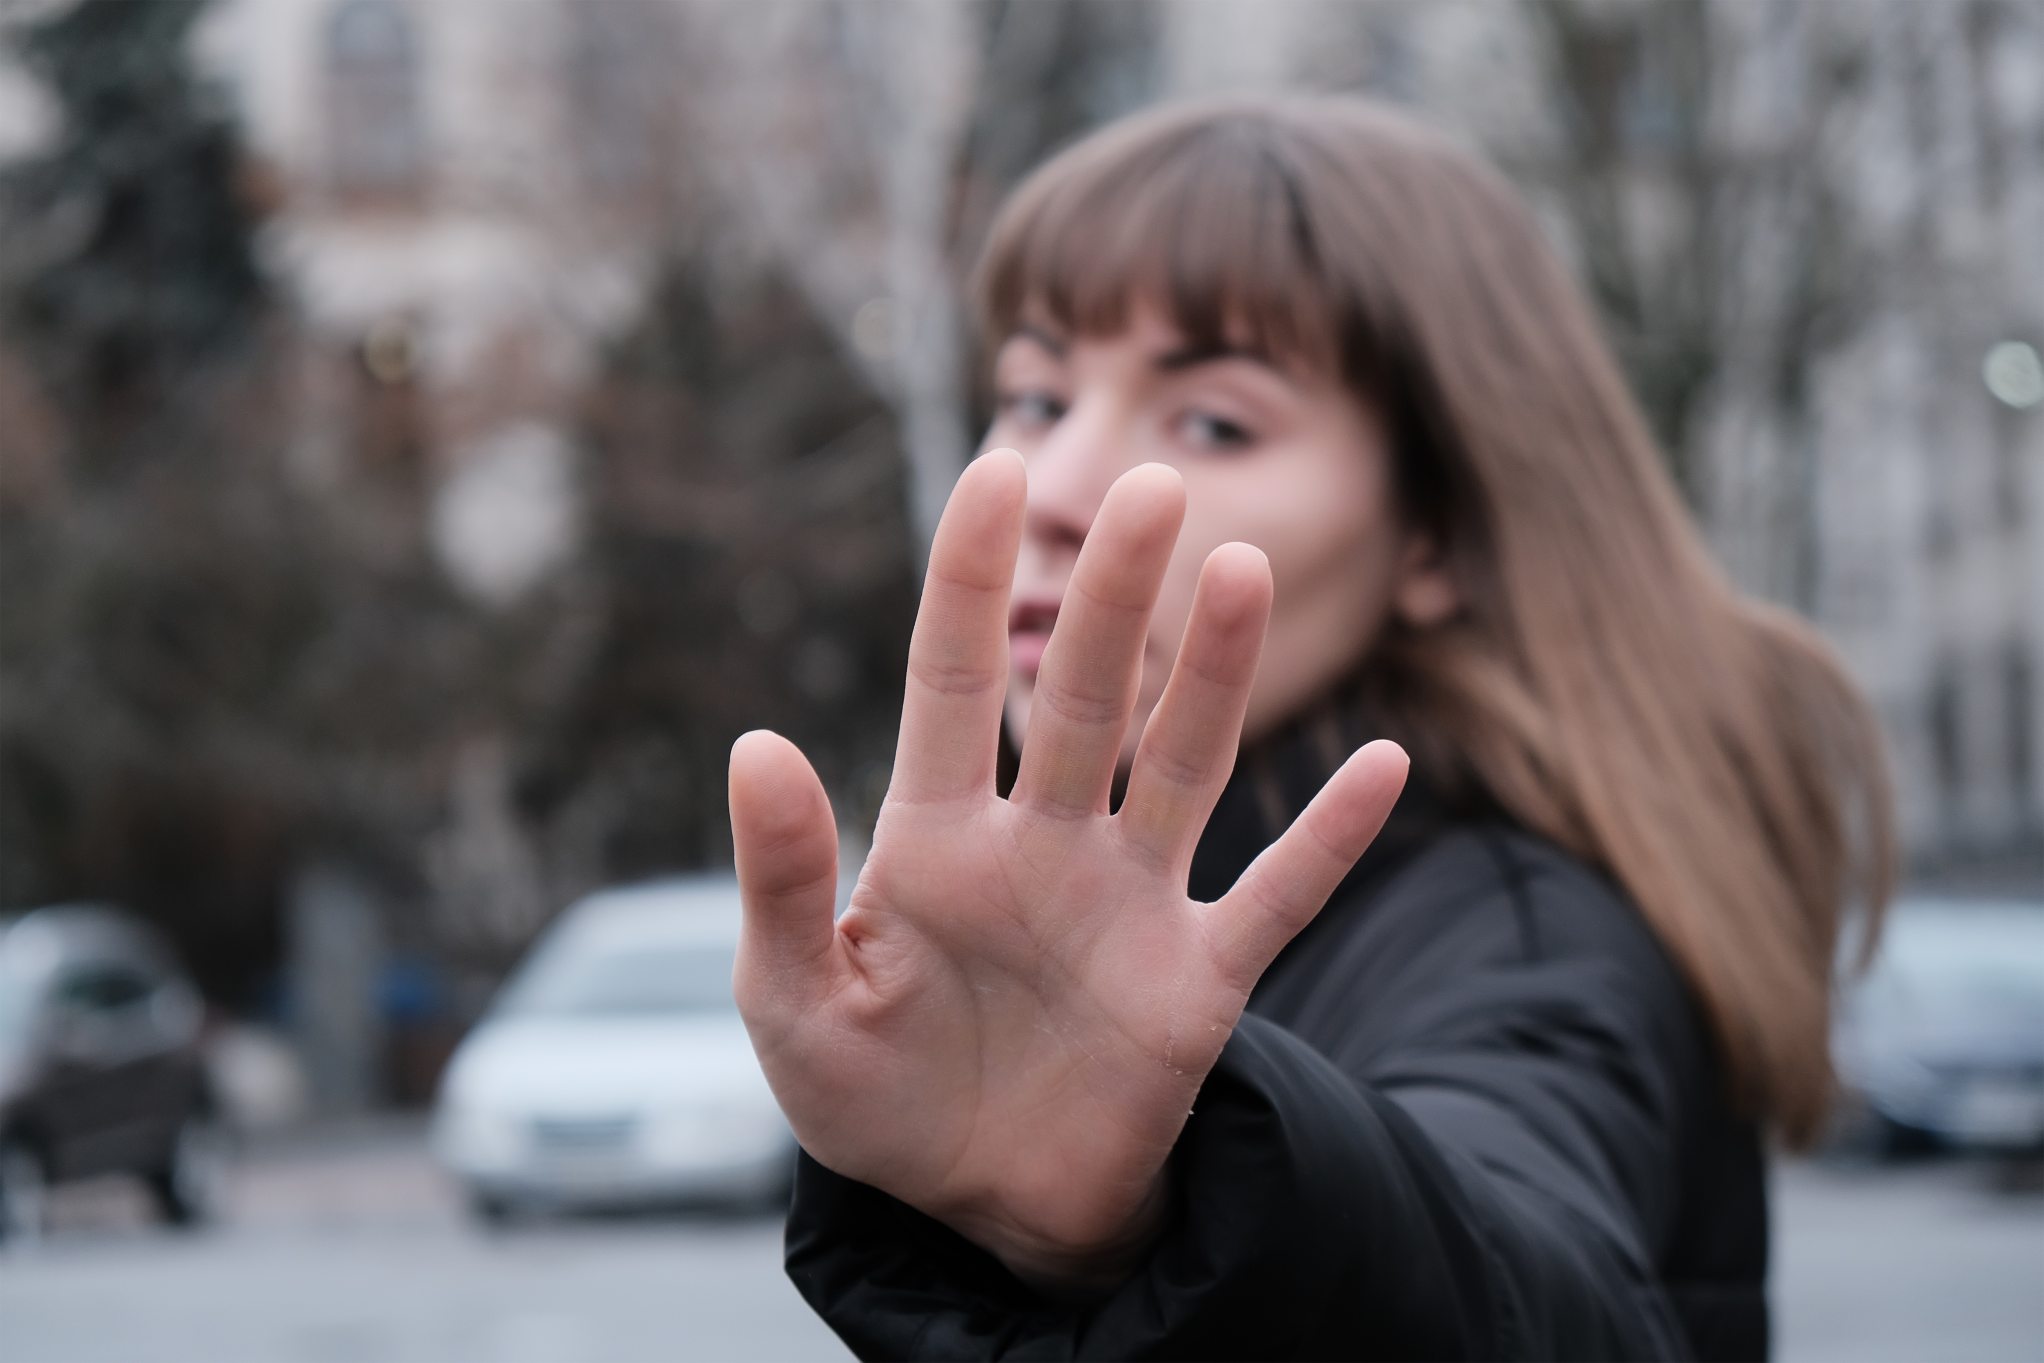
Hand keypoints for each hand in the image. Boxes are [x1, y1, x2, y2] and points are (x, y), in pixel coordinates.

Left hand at [730, 449, 1407, 1287]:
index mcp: (936, 836)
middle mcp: (1044, 845)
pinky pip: (1278, 898)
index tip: (995, 471)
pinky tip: (1387, 766)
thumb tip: (756, 741)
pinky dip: (1332, 842)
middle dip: (1115, 597)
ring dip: (1217, 677)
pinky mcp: (1198, 981)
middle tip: (1151, 487)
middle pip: (1087, 698)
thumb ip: (778, 881)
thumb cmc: (875, 1099)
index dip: (969, 580)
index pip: (953, 681)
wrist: (984, 1211)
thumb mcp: (793, 1004)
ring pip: (1183, 766)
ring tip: (1245, 569)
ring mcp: (1130, 905)